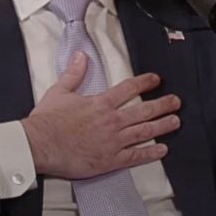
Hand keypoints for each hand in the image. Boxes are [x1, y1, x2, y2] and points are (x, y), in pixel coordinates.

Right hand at [20, 52, 181, 179]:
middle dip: (162, 105)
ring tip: (175, 122)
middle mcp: (111, 121)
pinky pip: (135, 156)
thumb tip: (80, 56)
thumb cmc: (47, 121)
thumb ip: (74, 74)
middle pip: (143, 111)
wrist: (39, 145)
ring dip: (162, 126)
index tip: (155, 79)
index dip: (144, 82)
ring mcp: (113, 141)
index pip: (128, 89)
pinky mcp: (110, 160)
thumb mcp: (59, 91)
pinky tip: (162, 150)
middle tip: (176, 102)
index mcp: (100, 103)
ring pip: (144, 132)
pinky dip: (150, 153)